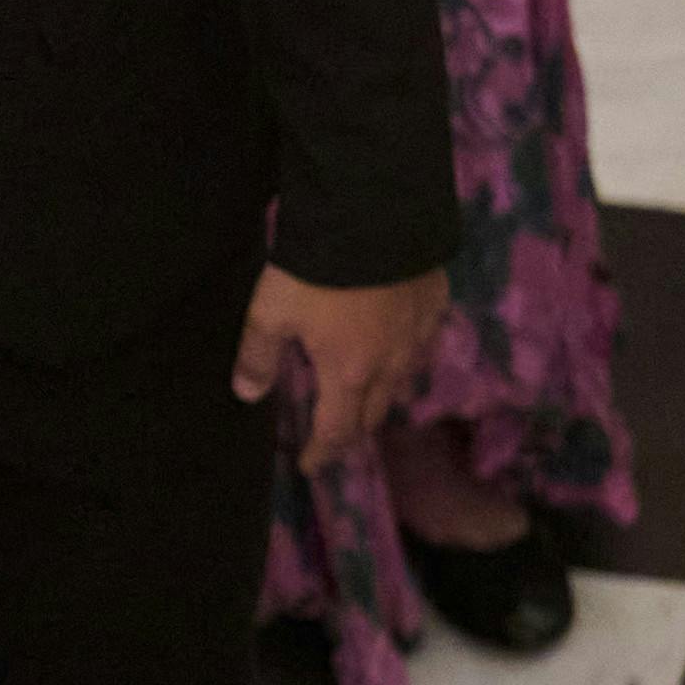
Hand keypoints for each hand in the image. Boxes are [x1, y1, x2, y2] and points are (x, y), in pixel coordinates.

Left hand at [233, 258, 441, 449]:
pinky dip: (406, 356)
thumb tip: (248, 394)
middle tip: (336, 437)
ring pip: (403, 380)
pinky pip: (422, 343)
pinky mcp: (436, 303)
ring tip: (365, 398)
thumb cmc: (316, 272)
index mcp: (348, 373)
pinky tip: (398, 346)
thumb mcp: (271, 312)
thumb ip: (258, 354)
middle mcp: (391, 363)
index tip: (311, 465)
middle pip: (374, 411)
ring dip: (382, 397)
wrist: (376, 218)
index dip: (323, 451)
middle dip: (353, 430)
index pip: (337, 428)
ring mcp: (419, 333)